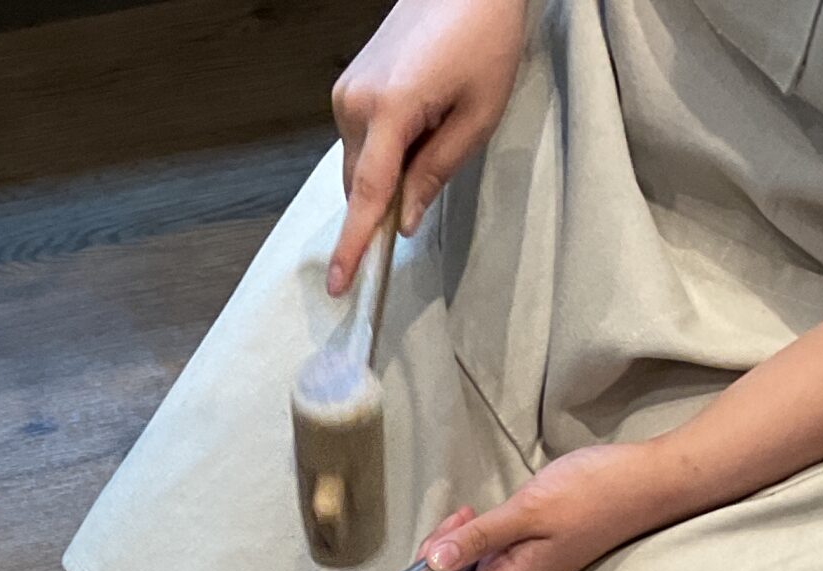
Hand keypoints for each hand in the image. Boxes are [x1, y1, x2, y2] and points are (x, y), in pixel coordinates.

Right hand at [329, 0, 525, 294]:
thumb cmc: (484, 37)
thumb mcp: (479, 115)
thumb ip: (437, 173)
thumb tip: (405, 220)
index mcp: (389, 109)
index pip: (367, 194)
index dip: (353, 243)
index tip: (338, 283)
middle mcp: (354, 103)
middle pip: (360, 185)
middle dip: (388, 196)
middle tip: (433, 166)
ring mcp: (346, 92)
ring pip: (358, 165)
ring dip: (388, 169)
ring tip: (432, 125)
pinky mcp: (348, 85)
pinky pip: (358, 140)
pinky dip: (383, 147)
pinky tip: (416, 117)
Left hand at [417, 445, 678, 570]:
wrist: (648, 482)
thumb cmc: (592, 493)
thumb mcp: (529, 510)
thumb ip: (480, 538)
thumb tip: (433, 565)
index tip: (423, 555)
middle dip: (435, 563)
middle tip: (453, 520)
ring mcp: (522, 569)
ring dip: (454, 547)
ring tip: (467, 512)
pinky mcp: (530, 551)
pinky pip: (486, 558)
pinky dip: (473, 539)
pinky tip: (479, 514)